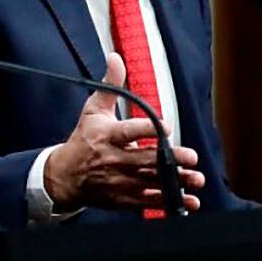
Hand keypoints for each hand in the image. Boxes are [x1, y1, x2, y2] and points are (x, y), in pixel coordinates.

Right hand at [42, 53, 203, 211]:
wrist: (65, 177)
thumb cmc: (83, 140)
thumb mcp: (93, 109)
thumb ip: (110, 85)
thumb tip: (116, 58)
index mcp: (107, 136)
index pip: (129, 132)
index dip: (147, 130)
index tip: (166, 126)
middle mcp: (114, 159)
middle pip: (145, 160)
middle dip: (170, 159)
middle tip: (191, 157)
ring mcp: (119, 181)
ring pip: (151, 181)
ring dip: (176, 181)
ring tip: (196, 179)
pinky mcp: (123, 198)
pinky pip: (149, 202)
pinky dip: (169, 202)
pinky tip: (188, 202)